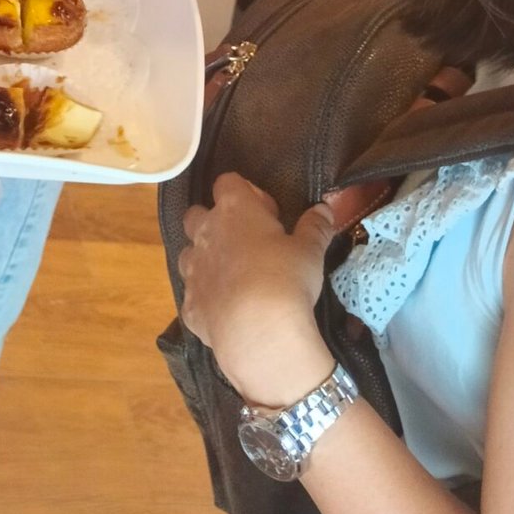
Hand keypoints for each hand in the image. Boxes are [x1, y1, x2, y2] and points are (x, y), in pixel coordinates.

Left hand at [180, 175, 335, 407]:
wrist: (259, 332)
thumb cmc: (286, 279)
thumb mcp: (310, 251)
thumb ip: (315, 227)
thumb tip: (325, 209)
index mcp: (234, 210)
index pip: (227, 182)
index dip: (246, 192)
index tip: (267, 213)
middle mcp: (206, 233)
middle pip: (196, 214)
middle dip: (214, 222)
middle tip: (244, 242)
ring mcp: (193, 269)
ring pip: (189, 254)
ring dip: (206, 260)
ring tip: (233, 278)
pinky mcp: (189, 305)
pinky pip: (193, 295)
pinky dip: (206, 299)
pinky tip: (226, 312)